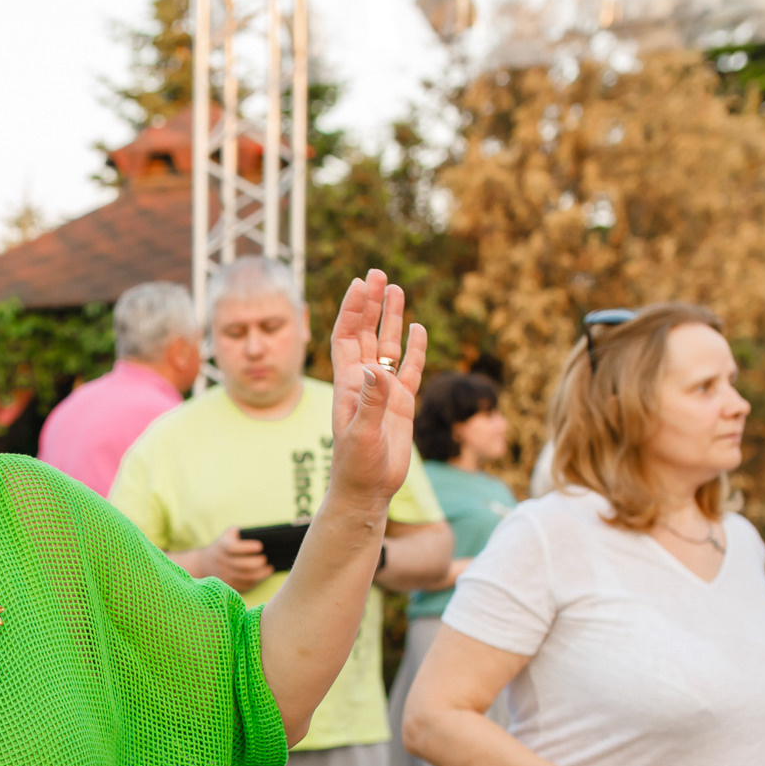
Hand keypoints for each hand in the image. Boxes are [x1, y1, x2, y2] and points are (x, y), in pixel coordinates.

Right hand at [197, 527, 273, 592]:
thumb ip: (242, 532)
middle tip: (265, 559)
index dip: (247, 547)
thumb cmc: (224, 545)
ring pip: (246, 577)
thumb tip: (265, 536)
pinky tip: (262, 576)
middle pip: (242, 565)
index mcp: (222, 546)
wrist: (204, 563)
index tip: (260, 546)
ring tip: (269, 569)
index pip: (233, 547)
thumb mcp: (229, 534)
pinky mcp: (228, 584)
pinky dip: (256, 582)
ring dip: (260, 574)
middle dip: (257, 563)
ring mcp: (224, 574)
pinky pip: (245, 585)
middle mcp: (222, 561)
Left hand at [327, 270, 424, 506]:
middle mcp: (363, 383)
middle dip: (370, 304)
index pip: (347, 338)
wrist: (366, 491)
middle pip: (366, 333)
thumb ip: (371, 403)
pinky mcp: (400, 405)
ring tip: (396, 289)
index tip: (361, 283)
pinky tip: (417, 329)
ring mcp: (383, 392)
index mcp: (348, 385)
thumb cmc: (357, 467)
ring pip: (387, 347)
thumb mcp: (363, 435)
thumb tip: (376, 370)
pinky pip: (408, 369)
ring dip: (390, 318)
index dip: (352, 310)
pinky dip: (413, 349)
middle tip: (378, 273)